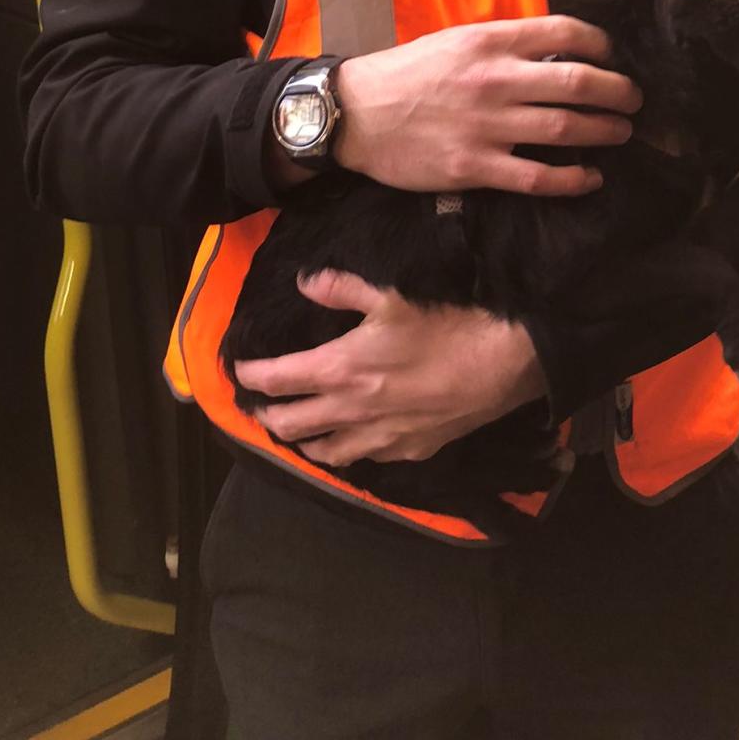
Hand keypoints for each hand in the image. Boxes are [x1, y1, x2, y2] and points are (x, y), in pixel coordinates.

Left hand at [233, 269, 546, 464]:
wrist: (500, 364)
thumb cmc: (444, 324)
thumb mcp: (390, 295)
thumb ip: (341, 289)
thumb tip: (304, 282)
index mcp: (340, 368)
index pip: (277, 380)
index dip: (250, 376)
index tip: (238, 371)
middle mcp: (349, 411)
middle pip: (289, 424)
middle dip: (265, 414)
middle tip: (257, 404)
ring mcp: (377, 438)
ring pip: (322, 452)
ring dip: (301, 440)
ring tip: (295, 428)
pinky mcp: (405, 451)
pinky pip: (363, 457)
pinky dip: (345, 449)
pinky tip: (349, 439)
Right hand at [333, 16, 641, 195]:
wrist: (355, 115)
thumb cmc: (405, 75)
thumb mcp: (454, 41)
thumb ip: (502, 45)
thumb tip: (554, 50)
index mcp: (489, 41)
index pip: (564, 32)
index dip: (600, 44)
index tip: (613, 56)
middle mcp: (494, 80)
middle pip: (577, 82)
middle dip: (617, 91)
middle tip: (634, 99)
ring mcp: (486, 126)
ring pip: (565, 128)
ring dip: (603, 131)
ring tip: (621, 132)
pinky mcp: (474, 167)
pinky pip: (537, 176)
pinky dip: (572, 178)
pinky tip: (590, 178)